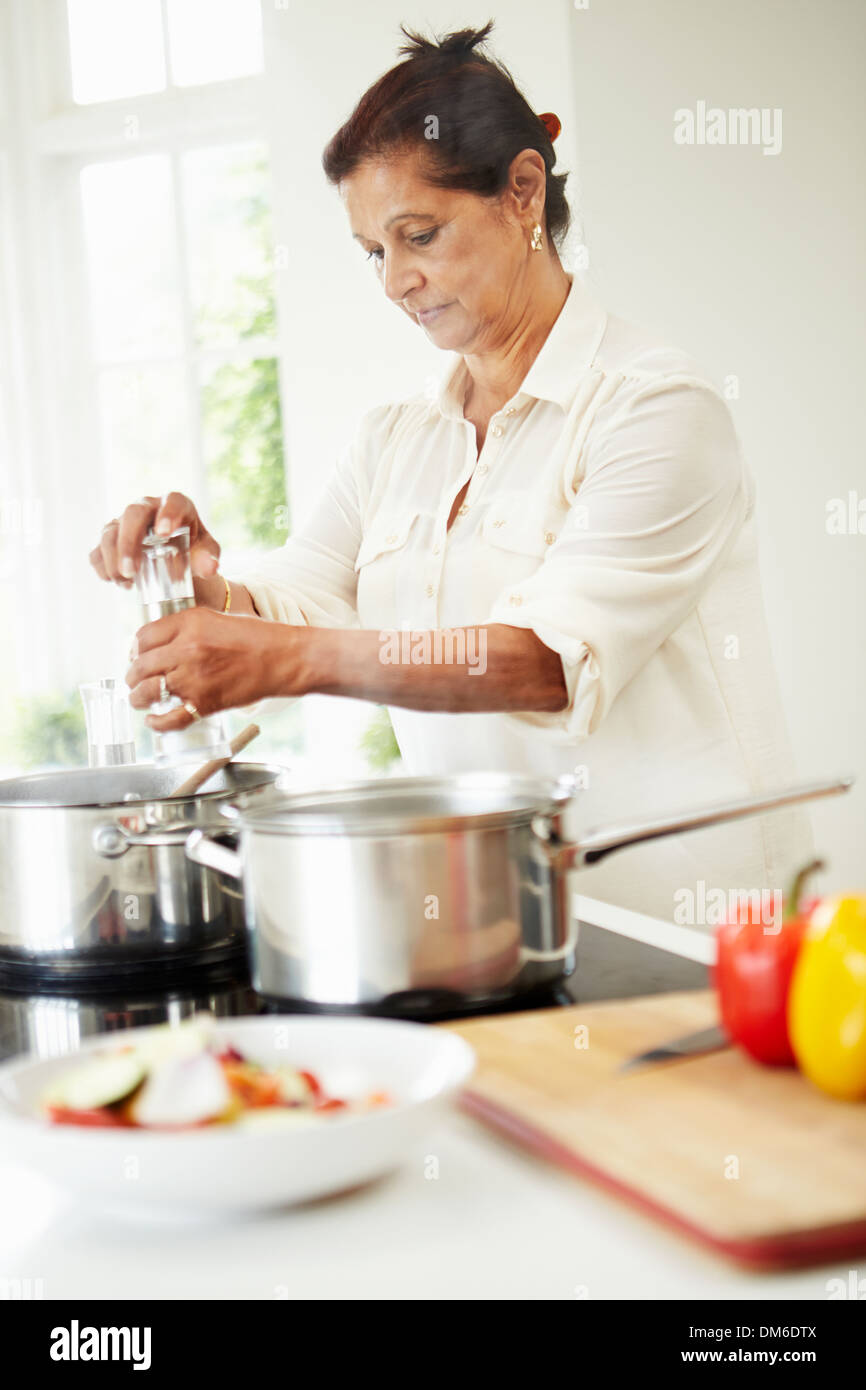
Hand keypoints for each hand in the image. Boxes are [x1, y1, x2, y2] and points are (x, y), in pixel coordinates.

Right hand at [89, 493, 220, 589]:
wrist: (182, 566)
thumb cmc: (196, 552)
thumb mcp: (207, 554)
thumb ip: (209, 558)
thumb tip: (209, 568)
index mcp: (177, 506)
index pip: (173, 502)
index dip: (167, 514)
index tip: (162, 533)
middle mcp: (148, 508)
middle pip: (132, 515)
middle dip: (128, 542)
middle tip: (132, 570)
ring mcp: (126, 523)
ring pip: (110, 532)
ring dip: (113, 558)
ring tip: (126, 580)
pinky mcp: (112, 541)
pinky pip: (98, 550)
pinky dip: (102, 566)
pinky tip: (116, 581)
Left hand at [126, 607, 301, 730]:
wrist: (283, 658)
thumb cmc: (256, 637)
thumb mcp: (216, 618)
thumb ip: (186, 627)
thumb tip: (161, 642)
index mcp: (188, 624)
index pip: (143, 636)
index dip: (136, 648)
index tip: (137, 655)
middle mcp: (186, 650)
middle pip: (140, 665)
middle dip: (132, 675)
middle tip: (134, 679)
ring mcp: (193, 678)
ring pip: (147, 691)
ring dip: (137, 697)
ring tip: (138, 699)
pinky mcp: (204, 703)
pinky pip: (170, 719)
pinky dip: (156, 724)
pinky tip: (153, 721)